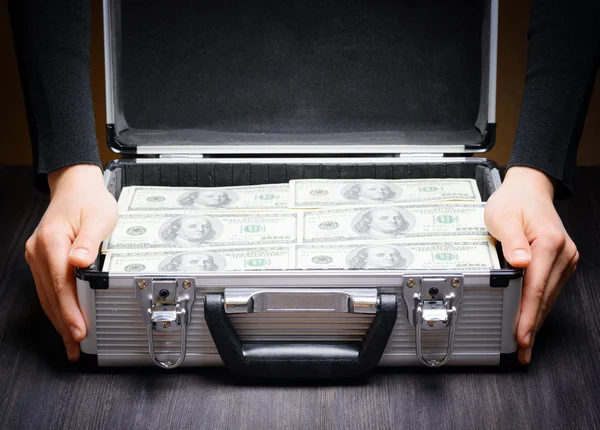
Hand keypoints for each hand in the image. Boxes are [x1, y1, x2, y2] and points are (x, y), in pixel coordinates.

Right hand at [25, 165, 117, 360]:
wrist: (76, 187)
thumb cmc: (89, 200)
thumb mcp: (99, 217)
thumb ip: (89, 240)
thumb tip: (79, 261)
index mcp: (51, 241)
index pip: (61, 284)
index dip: (70, 310)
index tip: (79, 330)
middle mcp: (39, 252)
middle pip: (51, 296)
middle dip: (64, 324)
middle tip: (76, 347)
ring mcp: (38, 257)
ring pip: (47, 296)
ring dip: (59, 321)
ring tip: (71, 344)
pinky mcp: (43, 261)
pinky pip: (49, 289)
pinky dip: (57, 308)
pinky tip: (64, 322)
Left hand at [484, 166, 577, 364]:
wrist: (529, 190)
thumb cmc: (513, 202)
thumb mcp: (502, 216)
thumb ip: (510, 239)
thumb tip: (520, 261)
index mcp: (549, 242)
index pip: (536, 287)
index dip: (527, 315)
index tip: (521, 335)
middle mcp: (562, 253)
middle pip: (544, 298)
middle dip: (532, 327)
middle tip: (522, 351)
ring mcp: (564, 259)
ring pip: (549, 298)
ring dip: (536, 321)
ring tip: (525, 345)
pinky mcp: (560, 263)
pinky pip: (549, 291)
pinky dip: (539, 308)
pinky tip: (532, 323)